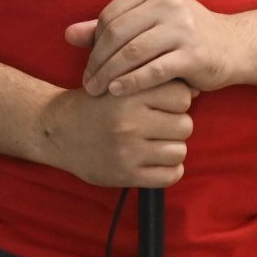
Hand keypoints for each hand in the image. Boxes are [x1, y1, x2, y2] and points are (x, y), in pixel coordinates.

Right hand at [40, 80, 195, 188]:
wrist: (59, 131)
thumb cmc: (96, 104)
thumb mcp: (120, 81)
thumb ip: (154, 81)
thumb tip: (197, 91)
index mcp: (129, 94)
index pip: (182, 96)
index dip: (176, 101)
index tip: (162, 105)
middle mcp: (129, 122)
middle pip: (185, 125)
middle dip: (175, 126)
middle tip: (157, 126)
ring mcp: (128, 151)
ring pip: (179, 151)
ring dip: (171, 149)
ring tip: (153, 144)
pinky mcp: (127, 175)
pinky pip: (170, 175)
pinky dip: (168, 170)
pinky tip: (154, 162)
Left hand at [63, 0, 254, 97]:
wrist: (235, 46)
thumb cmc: (186, 35)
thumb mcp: (149, 24)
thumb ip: (110, 27)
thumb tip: (68, 34)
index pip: (110, 16)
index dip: (93, 42)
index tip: (88, 64)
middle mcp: (168, 3)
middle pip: (117, 34)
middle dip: (96, 61)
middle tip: (86, 83)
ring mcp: (183, 27)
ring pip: (131, 52)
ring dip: (108, 74)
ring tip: (96, 91)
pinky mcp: (193, 54)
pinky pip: (153, 70)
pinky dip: (130, 82)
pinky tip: (117, 92)